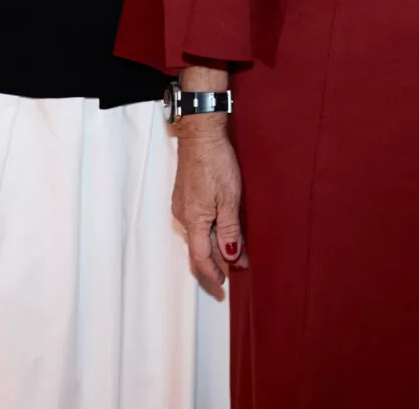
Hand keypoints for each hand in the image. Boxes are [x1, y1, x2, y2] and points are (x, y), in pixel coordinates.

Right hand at [172, 118, 245, 296]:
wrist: (200, 135)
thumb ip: (229, 230)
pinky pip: (197, 222)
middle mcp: (183, 216)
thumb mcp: (229, 199)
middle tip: (236, 269)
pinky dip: (210, 230)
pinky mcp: (185, 195)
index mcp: (194, 220)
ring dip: (215, 245)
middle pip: (199, 248)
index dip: (213, 273)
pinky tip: (223, 228)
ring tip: (236, 249)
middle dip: (216, 262)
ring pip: (198, 235)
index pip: (201, 257)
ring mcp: (182, 205)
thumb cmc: (216, 163)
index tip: (224, 283)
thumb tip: (231, 256)